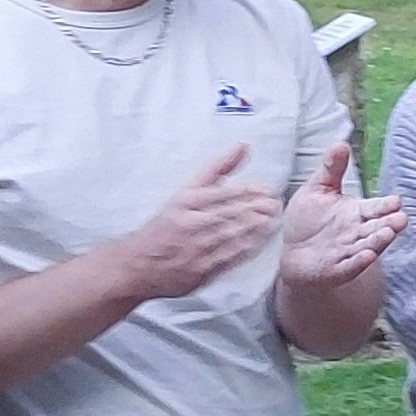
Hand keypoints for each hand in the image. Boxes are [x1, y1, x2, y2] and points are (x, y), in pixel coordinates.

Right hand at [115, 145, 283, 300]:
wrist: (140, 263)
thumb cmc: (166, 225)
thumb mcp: (185, 192)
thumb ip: (217, 170)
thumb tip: (243, 147)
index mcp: (186, 201)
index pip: (223, 192)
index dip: (249, 191)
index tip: (267, 189)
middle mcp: (191, 223)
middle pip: (230, 213)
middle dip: (256, 207)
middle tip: (275, 203)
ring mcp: (196, 247)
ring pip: (231, 234)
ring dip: (255, 227)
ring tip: (272, 219)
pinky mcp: (200, 269)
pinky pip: (228, 257)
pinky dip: (246, 249)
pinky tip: (259, 242)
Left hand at [275, 144, 404, 294]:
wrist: (288, 252)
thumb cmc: (307, 220)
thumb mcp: (318, 189)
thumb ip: (331, 169)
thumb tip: (341, 143)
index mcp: (356, 213)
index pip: (376, 208)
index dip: (386, 206)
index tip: (397, 201)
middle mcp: (357, 233)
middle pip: (377, 228)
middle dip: (389, 224)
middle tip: (401, 219)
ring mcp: (348, 252)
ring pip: (367, 246)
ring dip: (378, 241)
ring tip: (388, 234)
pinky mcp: (336, 270)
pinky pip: (349, 266)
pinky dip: (358, 262)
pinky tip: (367, 256)